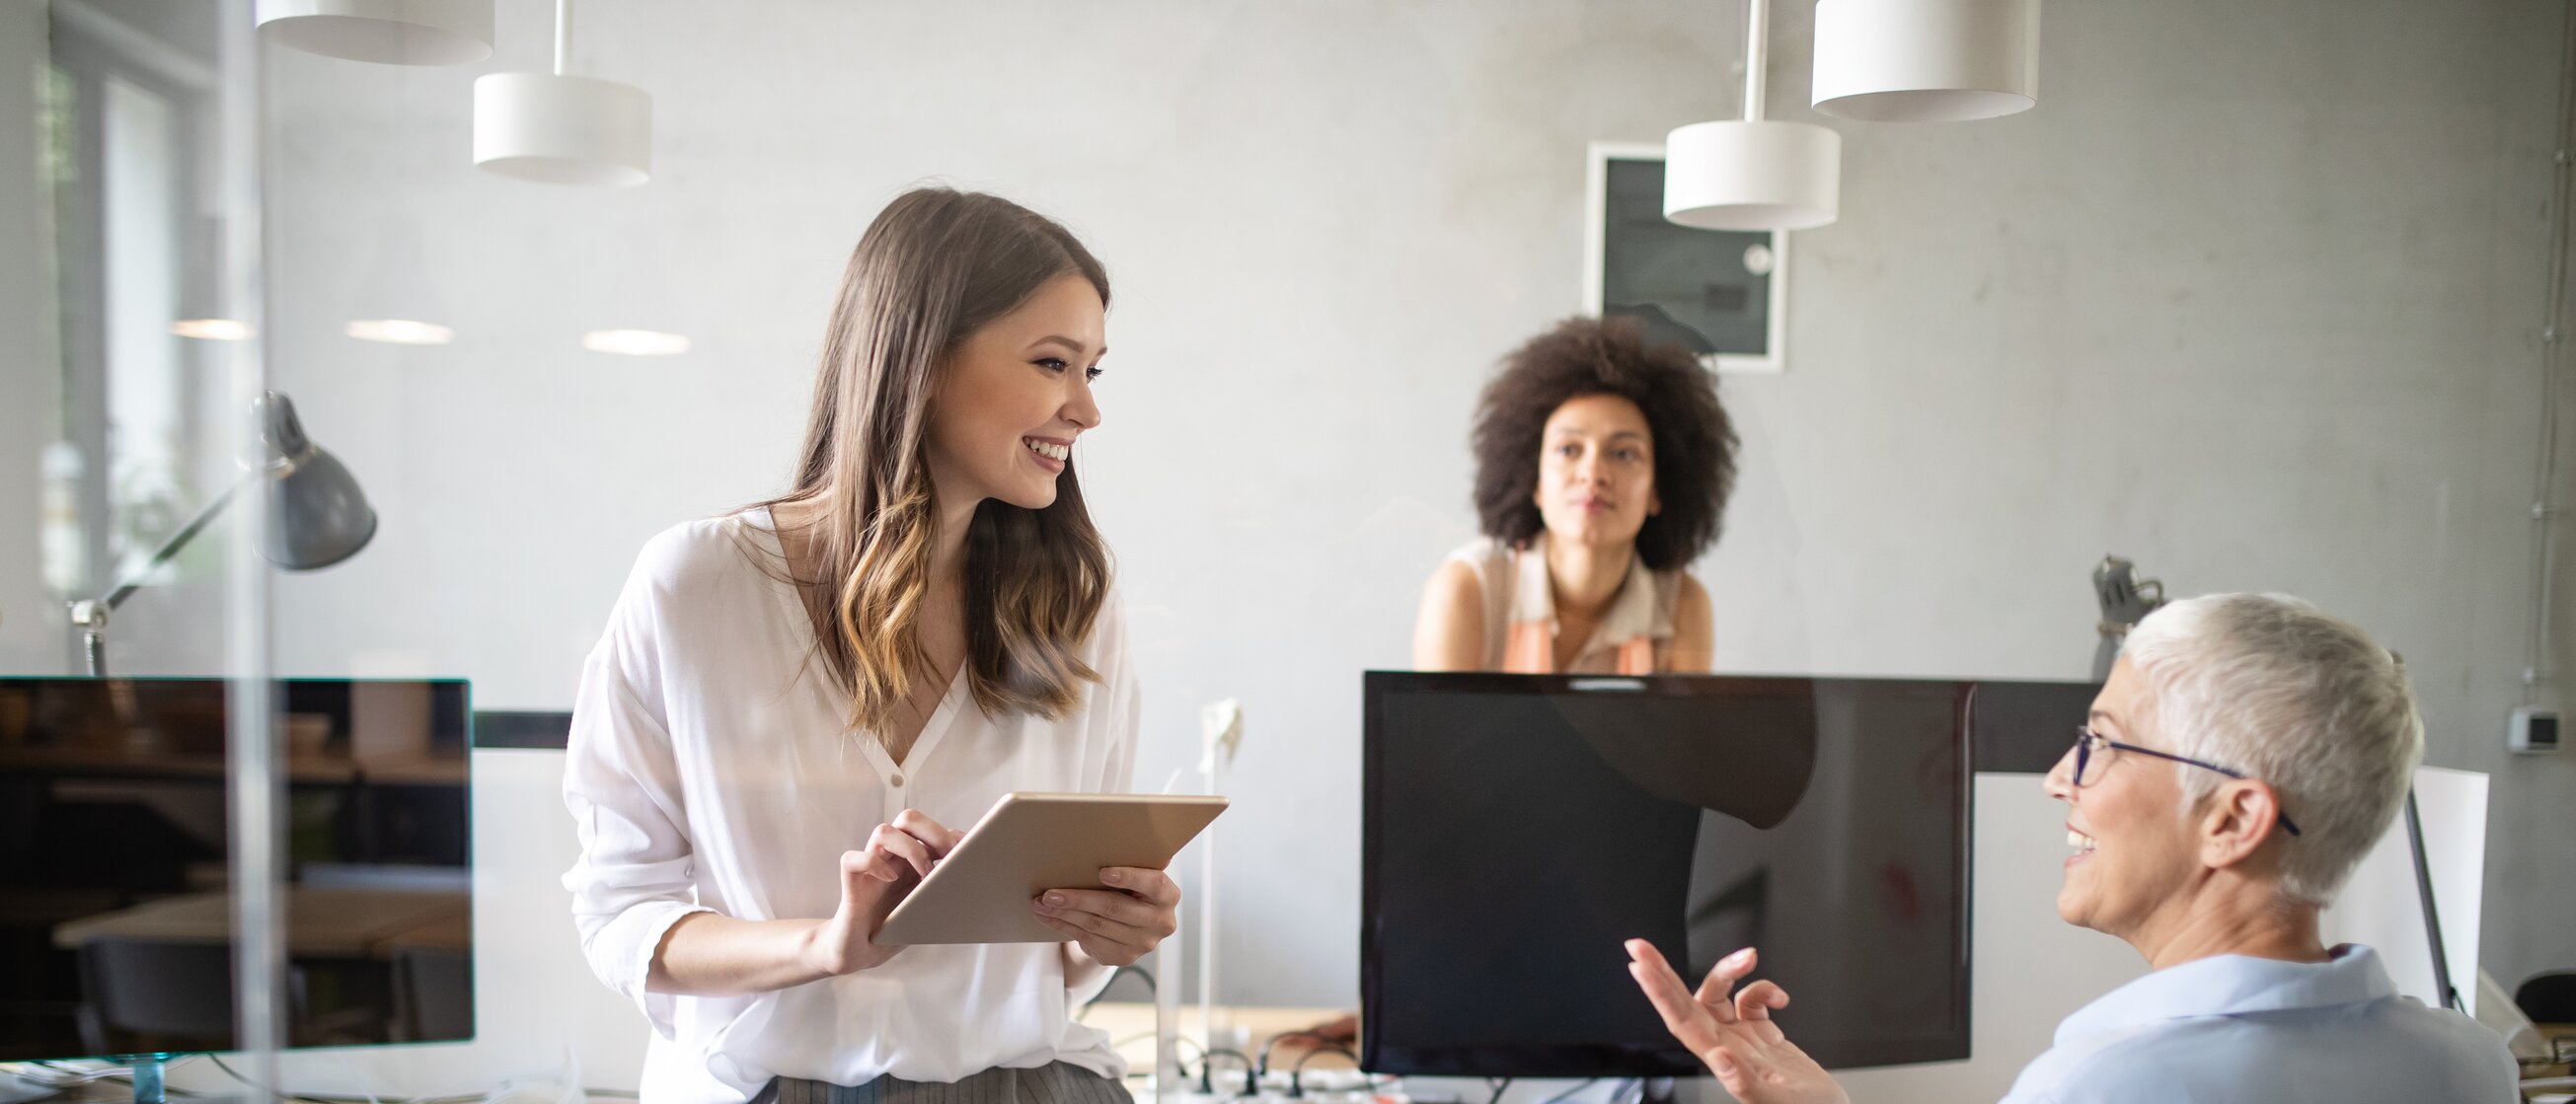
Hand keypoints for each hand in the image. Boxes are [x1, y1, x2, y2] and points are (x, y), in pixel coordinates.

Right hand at [806, 810, 962, 974]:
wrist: (857, 953)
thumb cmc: (892, 930)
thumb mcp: (925, 909)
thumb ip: (943, 892)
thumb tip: (974, 885)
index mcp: (911, 861)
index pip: (929, 830)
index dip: (951, 834)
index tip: (972, 848)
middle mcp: (890, 858)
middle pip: (908, 819)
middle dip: (934, 832)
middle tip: (951, 856)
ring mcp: (870, 870)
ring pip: (883, 832)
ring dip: (909, 848)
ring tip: (925, 873)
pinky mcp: (851, 885)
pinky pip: (852, 860)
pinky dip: (871, 863)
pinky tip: (889, 879)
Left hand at [1033, 866, 1179, 966]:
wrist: (1131, 924)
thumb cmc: (1131, 889)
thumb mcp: (1137, 875)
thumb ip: (1133, 861)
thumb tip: (1113, 837)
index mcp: (1168, 895)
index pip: (1154, 884)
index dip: (1129, 877)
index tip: (1102, 872)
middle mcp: (1160, 922)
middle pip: (1115, 908)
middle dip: (1078, 899)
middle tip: (1050, 893)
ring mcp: (1142, 944)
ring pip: (1096, 925)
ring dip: (1064, 914)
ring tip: (1041, 903)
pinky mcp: (1122, 957)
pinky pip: (1087, 939)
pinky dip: (1064, 927)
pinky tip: (1048, 917)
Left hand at [1624, 940, 1845, 1103]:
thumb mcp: (1774, 1101)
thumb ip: (1745, 1082)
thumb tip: (1718, 1058)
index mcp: (1721, 1059)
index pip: (1681, 1020)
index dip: (1659, 994)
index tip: (1641, 968)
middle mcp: (1725, 1046)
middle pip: (1686, 1002)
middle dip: (1663, 973)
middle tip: (1640, 946)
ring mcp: (1741, 1039)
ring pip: (1719, 994)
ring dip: (1729, 971)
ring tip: (1749, 957)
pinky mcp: (1761, 1034)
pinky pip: (1751, 1000)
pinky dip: (1764, 989)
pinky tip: (1780, 998)